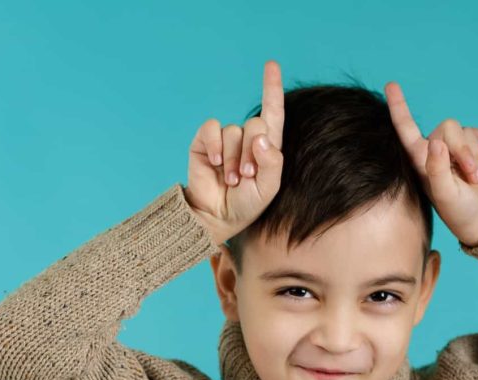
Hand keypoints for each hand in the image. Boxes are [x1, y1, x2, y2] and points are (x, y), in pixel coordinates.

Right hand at [184, 60, 284, 243]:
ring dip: (234, 158)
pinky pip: (212, 129)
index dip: (272, 88)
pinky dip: (216, 145)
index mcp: (266, 146)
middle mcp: (246, 139)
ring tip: (231, 179)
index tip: (271, 65)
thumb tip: (260, 137)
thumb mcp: (268, 188)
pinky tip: (216, 163)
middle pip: (256, 124)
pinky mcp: (205, 142)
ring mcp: (225, 140)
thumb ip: (272, 163)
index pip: (272, 112)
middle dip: (252, 152)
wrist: (216, 216)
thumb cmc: (246, 204)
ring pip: (234, 131)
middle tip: (246, 176)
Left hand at [384, 81, 477, 246]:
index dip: (399, 106)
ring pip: (464, 131)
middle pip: (448, 127)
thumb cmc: (459, 210)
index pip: (405, 129)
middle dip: (462, 149)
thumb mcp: (445, 194)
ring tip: (474, 177)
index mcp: (419, 160)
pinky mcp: (471, 147)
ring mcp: (452, 149)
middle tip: (470, 174)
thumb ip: (438, 169)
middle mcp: (433, 150)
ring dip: (473, 154)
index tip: (390, 85)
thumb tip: (436, 143)